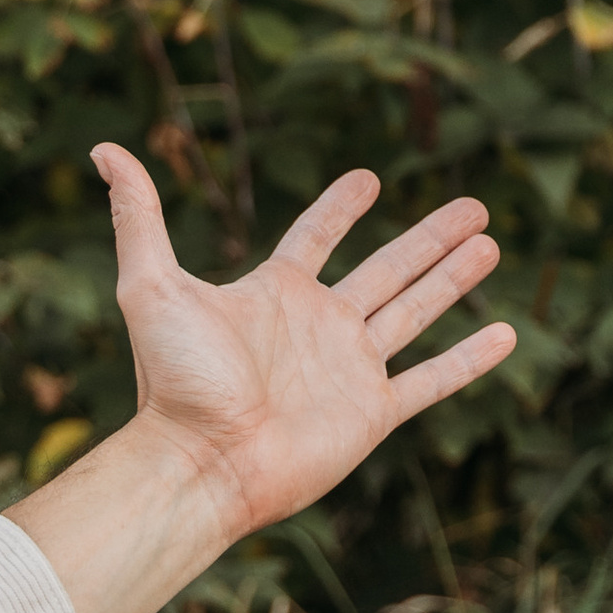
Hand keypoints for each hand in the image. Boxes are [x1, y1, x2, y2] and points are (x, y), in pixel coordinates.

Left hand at [7, 151, 514, 612]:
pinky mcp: (372, 413)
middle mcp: (320, 326)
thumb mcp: (151, 284)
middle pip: (388, 268)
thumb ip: (138, 216)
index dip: (342, 207)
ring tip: (491, 245)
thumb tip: (105, 149)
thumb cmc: (174, 381)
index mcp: (276, 293)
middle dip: (431, 236)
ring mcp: (350, 370)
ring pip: (417, 311)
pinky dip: (469, 360)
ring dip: (455, 279)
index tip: (369, 179)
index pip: (317, 237)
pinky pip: (431, 381)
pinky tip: (507, 335)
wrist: (201, 462)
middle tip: (475, 204)